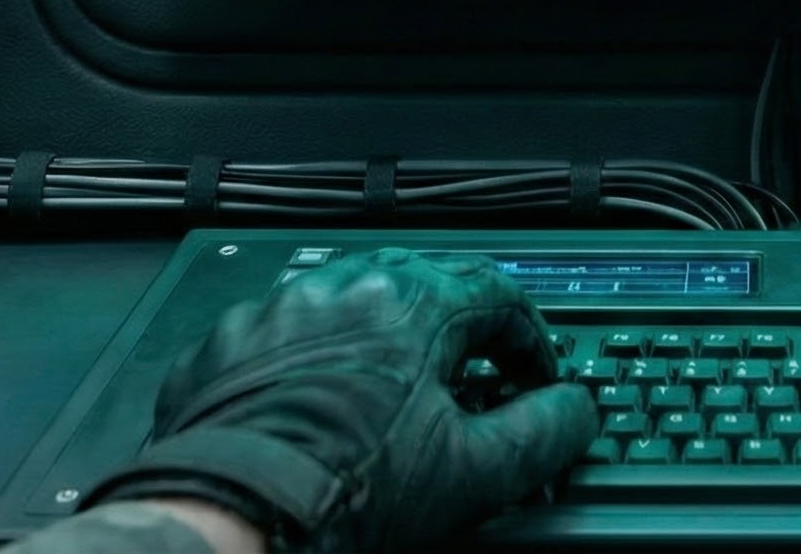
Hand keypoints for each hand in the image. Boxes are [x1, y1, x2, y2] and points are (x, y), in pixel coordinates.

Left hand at [82, 247, 594, 551]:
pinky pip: (284, 338)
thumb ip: (541, 432)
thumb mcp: (474, 473)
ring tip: (390, 401)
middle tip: (469, 386)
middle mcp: (342, 286)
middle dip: (456, 336)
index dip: (530, 343)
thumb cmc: (346, 491)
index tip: (533, 381)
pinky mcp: (226, 344)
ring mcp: (277, 310)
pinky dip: (311, 365)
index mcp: (411, 302)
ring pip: (349, 307)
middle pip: (424, 288)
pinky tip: (317, 411)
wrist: (234, 514)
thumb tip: (573, 410)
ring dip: (381, 343)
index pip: (499, 297)